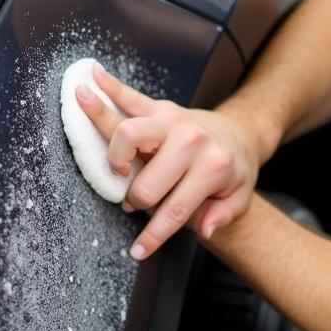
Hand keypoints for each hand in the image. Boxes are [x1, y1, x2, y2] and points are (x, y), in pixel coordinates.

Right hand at [75, 63, 261, 259]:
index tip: (138, 251)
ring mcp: (173, 120)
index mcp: (212, 167)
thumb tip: (205, 229)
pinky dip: (109, 87)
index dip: (153, 235)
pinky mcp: (160, 107)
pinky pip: (130, 96)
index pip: (173, 209)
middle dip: (138, 201)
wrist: (240, 133)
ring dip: (116, 156)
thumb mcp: (239, 197)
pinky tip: (90, 79)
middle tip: (138, 202)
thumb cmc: (234, 169)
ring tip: (118, 169)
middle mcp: (191, 140)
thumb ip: (223, 215)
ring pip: (128, 133)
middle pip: (145, 182)